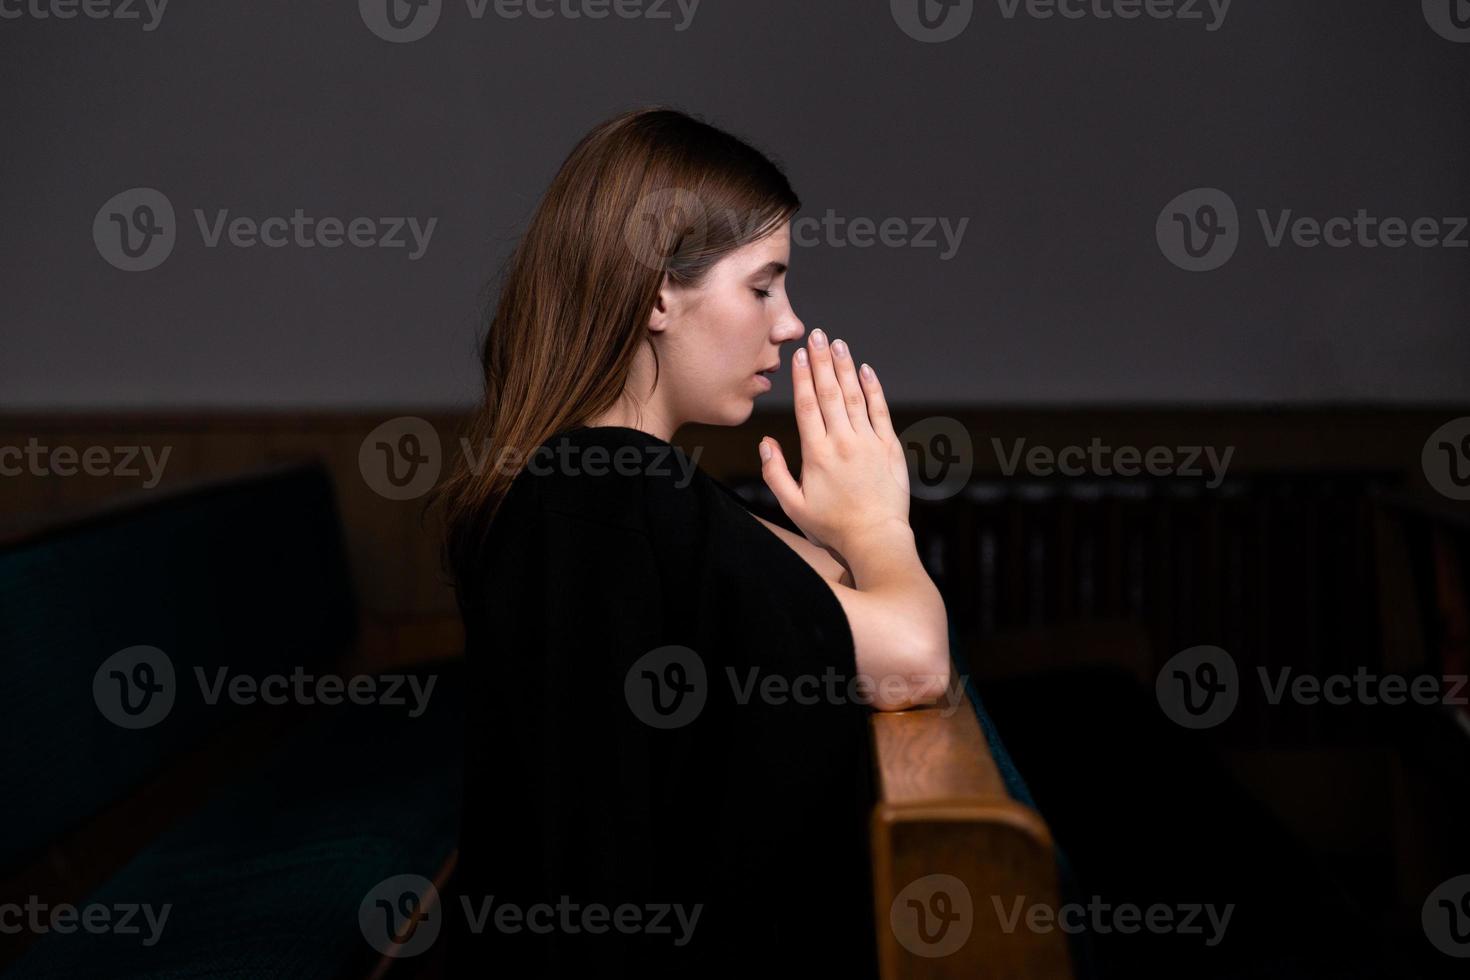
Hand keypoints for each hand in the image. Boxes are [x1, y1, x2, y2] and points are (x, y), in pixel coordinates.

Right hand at [757, 329, 909, 558]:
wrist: (875, 539)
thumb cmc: (831, 526)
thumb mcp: (792, 505)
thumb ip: (774, 472)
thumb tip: (766, 442)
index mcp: (816, 454)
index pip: (807, 406)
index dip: (802, 377)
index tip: (799, 354)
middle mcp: (843, 442)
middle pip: (830, 393)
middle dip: (822, 361)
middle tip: (818, 335)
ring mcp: (869, 442)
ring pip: (855, 396)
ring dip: (845, 367)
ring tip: (838, 344)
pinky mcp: (889, 447)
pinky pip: (880, 411)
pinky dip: (873, 388)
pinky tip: (866, 370)